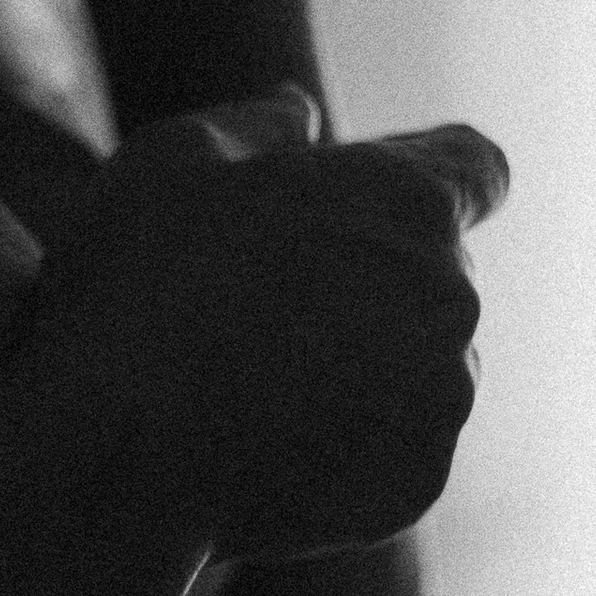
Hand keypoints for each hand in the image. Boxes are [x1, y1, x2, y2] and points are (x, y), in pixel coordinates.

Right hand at [15, 88, 509, 582]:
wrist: (119, 456)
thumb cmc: (137, 288)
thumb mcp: (171, 163)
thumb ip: (252, 124)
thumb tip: (299, 112)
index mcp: (406, 198)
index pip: (475, 168)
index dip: (437, 176)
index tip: (387, 198)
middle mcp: (452, 293)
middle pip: (434, 275)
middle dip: (372, 282)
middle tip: (268, 307)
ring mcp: (444, 396)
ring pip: (421, 367)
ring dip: (366, 369)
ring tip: (258, 388)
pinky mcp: (420, 482)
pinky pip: (396, 452)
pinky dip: (349, 449)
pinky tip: (266, 450)